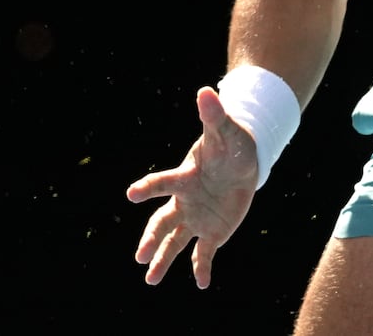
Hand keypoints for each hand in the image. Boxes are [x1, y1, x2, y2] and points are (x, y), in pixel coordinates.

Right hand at [126, 85, 258, 288]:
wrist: (241, 163)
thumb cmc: (230, 145)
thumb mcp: (225, 131)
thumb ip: (214, 116)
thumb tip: (207, 90)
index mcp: (185, 178)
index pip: (163, 183)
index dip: (148, 187)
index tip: (131, 194)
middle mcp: (184, 201)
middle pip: (162, 222)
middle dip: (151, 238)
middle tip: (139, 256)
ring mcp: (196, 218)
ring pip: (174, 241)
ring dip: (162, 260)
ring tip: (150, 280)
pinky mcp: (212, 232)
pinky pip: (203, 253)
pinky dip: (201, 268)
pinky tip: (202, 283)